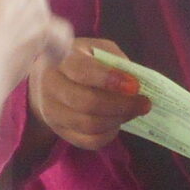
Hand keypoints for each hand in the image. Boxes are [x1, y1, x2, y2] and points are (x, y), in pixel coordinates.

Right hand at [28, 37, 148, 150]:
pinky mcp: (59, 131)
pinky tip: (117, 122)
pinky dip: (109, 134)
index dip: (110, 80)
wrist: (46, 78)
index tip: (135, 85)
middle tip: (144, 103)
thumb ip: (114, 60)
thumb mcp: (95, 48)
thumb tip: (135, 82)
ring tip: (133, 111)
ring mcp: (52, 112)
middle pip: (87, 103)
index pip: (82, 72)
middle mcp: (50, 86)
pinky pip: (88, 140)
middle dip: (122, 105)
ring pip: (88, 125)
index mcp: (60, 59)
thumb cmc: (79, 59)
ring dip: (118, 120)